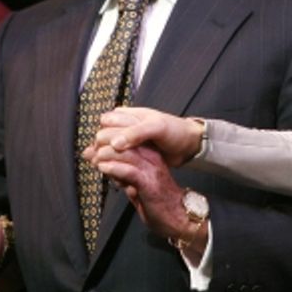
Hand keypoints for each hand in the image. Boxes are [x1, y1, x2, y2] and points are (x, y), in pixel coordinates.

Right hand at [87, 106, 202, 166]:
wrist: (189, 146)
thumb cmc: (175, 131)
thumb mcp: (157, 127)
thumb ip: (136, 133)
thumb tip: (114, 142)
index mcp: (129, 116)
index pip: (105, 122)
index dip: (104, 134)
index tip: (107, 147)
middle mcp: (126, 128)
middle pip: (103, 137)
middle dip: (102, 149)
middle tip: (103, 161)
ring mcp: (129, 143)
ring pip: (108, 150)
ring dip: (106, 159)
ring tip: (108, 169)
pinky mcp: (133, 156)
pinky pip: (117, 160)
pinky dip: (115, 167)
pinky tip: (117, 175)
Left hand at [94, 143, 207, 262]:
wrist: (179, 218)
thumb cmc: (156, 200)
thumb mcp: (132, 181)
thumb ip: (116, 169)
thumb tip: (94, 157)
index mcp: (149, 154)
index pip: (126, 137)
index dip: (106, 139)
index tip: (93, 147)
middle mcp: (152, 158)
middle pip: (126, 141)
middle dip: (104, 144)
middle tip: (91, 152)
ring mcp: (152, 170)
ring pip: (127, 152)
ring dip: (107, 154)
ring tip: (95, 159)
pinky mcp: (149, 184)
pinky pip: (130, 171)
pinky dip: (115, 168)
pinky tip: (104, 169)